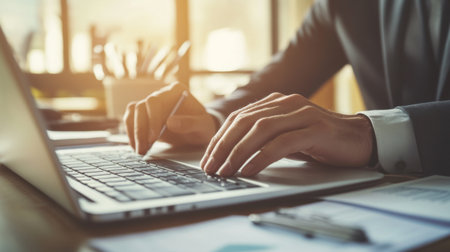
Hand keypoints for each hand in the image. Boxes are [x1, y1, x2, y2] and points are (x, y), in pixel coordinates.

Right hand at [123, 82, 217, 154]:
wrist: (198, 131)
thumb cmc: (202, 126)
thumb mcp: (203, 126)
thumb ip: (191, 123)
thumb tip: (170, 122)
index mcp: (176, 91)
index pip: (155, 101)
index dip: (151, 118)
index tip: (154, 137)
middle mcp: (161, 94)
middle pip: (141, 107)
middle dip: (140, 130)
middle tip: (144, 148)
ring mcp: (151, 104)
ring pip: (133, 112)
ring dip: (133, 132)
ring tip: (140, 150)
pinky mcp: (145, 115)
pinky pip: (130, 119)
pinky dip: (131, 133)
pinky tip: (137, 146)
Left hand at [200, 92, 373, 176]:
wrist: (359, 139)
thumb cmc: (319, 141)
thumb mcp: (286, 135)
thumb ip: (264, 137)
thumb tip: (232, 154)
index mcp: (276, 102)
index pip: (239, 118)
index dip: (220, 138)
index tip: (208, 159)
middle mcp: (287, 103)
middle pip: (245, 122)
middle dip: (223, 146)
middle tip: (211, 167)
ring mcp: (302, 114)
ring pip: (260, 130)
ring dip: (238, 152)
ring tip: (226, 171)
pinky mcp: (315, 129)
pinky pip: (282, 143)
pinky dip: (262, 157)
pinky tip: (249, 169)